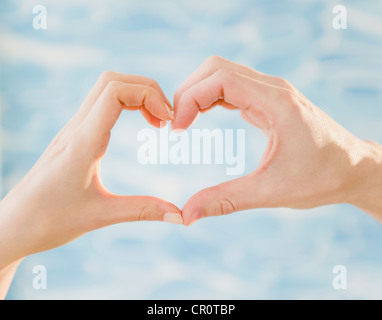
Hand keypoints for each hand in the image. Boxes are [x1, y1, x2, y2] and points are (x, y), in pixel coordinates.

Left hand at [0, 71, 182, 271]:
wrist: (13, 225)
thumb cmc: (50, 221)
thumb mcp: (101, 216)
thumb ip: (143, 210)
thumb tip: (180, 216)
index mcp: (83, 142)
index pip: (115, 92)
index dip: (148, 96)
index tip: (167, 122)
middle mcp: (76, 129)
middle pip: (112, 80)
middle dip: (146, 89)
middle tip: (166, 119)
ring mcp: (72, 130)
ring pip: (104, 88)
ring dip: (135, 95)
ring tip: (156, 123)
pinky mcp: (72, 136)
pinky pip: (100, 104)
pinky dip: (125, 104)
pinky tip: (137, 126)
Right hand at [172, 56, 381, 224]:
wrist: (353, 169)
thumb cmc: (322, 177)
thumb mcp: (272, 192)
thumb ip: (226, 200)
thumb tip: (187, 214)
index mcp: (276, 102)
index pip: (220, 79)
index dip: (191, 98)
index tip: (178, 129)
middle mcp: (273, 89)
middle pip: (216, 68)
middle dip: (189, 91)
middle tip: (177, 124)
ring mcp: (271, 92)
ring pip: (222, 73)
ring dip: (198, 92)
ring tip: (184, 121)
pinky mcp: (269, 101)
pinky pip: (232, 87)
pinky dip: (210, 98)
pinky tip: (202, 117)